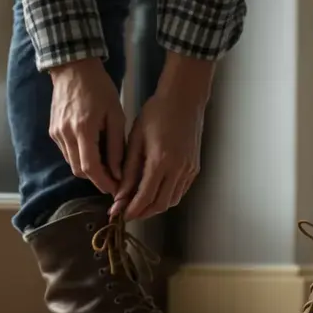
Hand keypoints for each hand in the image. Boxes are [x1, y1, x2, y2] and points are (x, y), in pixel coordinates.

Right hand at [48, 58, 125, 194]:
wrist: (73, 68)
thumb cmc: (99, 88)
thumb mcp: (115, 115)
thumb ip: (116, 146)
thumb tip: (118, 173)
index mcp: (83, 129)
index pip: (91, 168)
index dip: (103, 182)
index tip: (116, 189)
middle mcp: (65, 134)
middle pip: (79, 171)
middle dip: (96, 179)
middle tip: (114, 179)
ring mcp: (56, 133)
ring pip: (71, 164)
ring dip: (88, 169)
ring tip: (106, 166)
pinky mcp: (52, 131)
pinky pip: (66, 153)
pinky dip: (79, 157)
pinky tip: (92, 151)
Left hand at [113, 53, 213, 220]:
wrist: (184, 99)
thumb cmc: (157, 113)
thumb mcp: (136, 139)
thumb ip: (128, 169)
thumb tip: (119, 194)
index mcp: (161, 161)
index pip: (145, 196)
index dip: (131, 209)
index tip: (118, 214)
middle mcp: (178, 169)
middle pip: (160, 204)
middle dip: (142, 213)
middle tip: (126, 213)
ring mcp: (189, 170)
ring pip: (171, 201)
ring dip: (154, 207)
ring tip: (138, 204)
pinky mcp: (194, 168)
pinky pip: (180, 191)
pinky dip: (166, 197)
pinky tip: (155, 192)